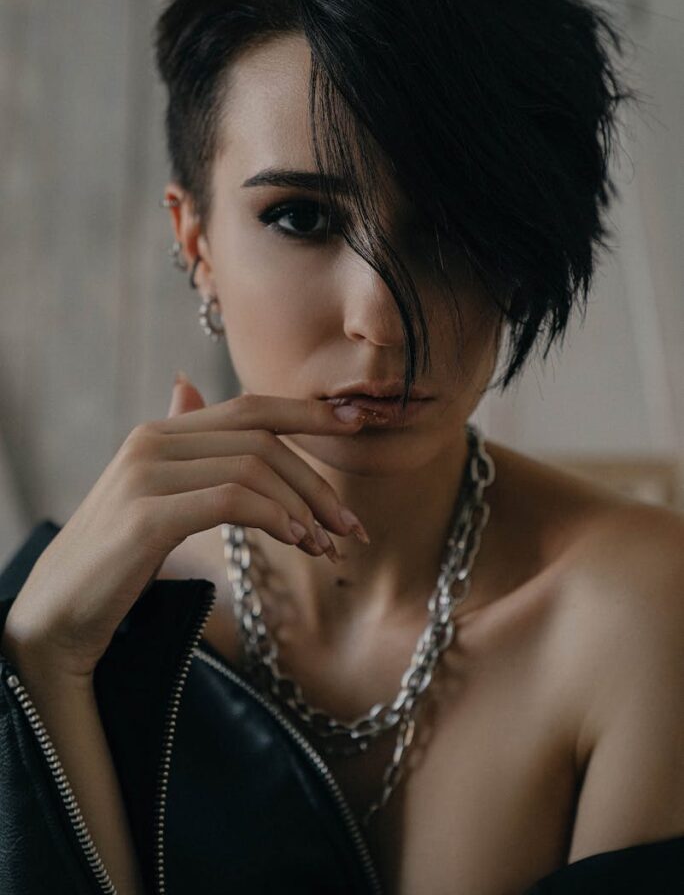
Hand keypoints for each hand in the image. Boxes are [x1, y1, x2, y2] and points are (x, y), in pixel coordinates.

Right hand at [1, 374, 369, 681]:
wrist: (54, 618)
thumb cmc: (113, 563)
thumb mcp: (150, 495)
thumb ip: (180, 446)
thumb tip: (188, 387)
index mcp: (159, 433)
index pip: (249, 407)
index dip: (307, 413)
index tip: (357, 426)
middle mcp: (152, 442)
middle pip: (261, 437)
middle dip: (317, 480)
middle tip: (350, 528)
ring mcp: (146, 475)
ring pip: (254, 467)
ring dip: (303, 508)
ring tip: (323, 548)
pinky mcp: (146, 516)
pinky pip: (233, 500)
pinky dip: (276, 518)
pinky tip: (296, 542)